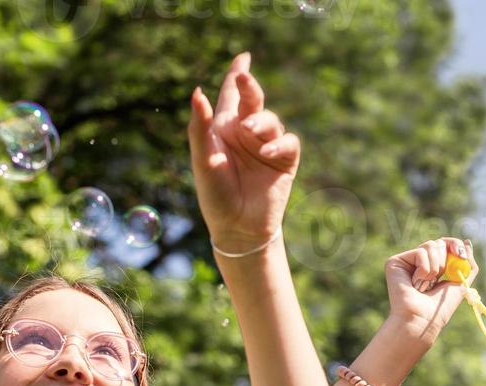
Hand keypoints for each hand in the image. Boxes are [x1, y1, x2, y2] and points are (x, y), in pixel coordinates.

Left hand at [186, 51, 299, 253]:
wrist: (238, 227)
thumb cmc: (215, 195)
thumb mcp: (203, 159)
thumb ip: (200, 126)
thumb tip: (198, 92)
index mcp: (224, 129)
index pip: (230, 96)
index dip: (236, 75)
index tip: (243, 57)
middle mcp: (246, 133)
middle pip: (252, 100)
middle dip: (250, 87)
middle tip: (244, 78)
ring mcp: (266, 146)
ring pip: (271, 120)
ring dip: (262, 123)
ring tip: (250, 133)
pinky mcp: (284, 161)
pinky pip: (287, 142)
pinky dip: (278, 144)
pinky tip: (266, 153)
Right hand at [385, 237, 476, 342]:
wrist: (423, 319)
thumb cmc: (439, 307)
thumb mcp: (460, 283)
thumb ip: (468, 264)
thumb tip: (467, 242)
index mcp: (432, 266)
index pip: (445, 244)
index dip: (454, 245)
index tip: (461, 255)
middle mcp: (418, 262)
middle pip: (439, 242)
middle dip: (446, 260)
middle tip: (441, 277)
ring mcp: (406, 261)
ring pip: (430, 246)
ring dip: (436, 268)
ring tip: (426, 285)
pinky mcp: (395, 262)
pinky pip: (420, 252)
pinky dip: (424, 270)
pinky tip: (416, 284)